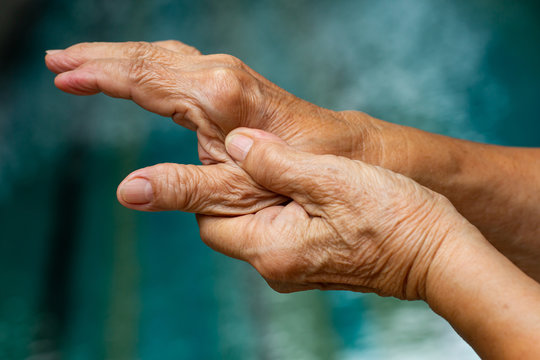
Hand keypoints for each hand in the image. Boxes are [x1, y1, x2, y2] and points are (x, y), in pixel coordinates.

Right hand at [45, 40, 378, 214]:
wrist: (335, 153)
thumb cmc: (293, 176)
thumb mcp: (237, 194)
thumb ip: (182, 191)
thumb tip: (127, 191)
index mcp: (216, 97)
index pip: (142, 77)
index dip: (98, 75)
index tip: (62, 74)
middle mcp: (219, 75)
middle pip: (147, 57)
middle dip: (99, 58)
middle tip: (57, 61)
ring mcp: (227, 74)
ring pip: (161, 56)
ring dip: (119, 57)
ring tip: (81, 61)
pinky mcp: (232, 82)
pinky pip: (178, 63)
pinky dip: (147, 64)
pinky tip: (133, 67)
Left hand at [197, 127, 472, 298]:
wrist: (439, 256)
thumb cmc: (392, 217)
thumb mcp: (330, 177)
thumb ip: (275, 162)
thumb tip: (234, 145)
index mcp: (274, 250)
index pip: (211, 221)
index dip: (208, 188)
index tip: (223, 157)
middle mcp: (278, 268)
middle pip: (229, 226)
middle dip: (232, 190)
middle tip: (255, 155)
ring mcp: (295, 269)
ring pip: (254, 227)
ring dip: (257, 196)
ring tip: (281, 166)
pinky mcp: (312, 263)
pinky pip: (278, 233)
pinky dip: (278, 206)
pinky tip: (300, 186)